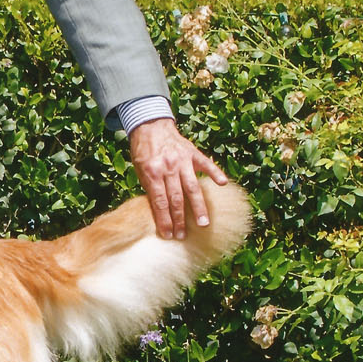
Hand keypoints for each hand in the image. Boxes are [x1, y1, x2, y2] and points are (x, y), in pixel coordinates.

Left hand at [127, 118, 229, 239]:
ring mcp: (183, 160)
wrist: (151, 126)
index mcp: (152, 173)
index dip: (164, 220)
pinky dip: (215, 173)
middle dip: (180, 219)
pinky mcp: (193, 153)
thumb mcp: (139, 170)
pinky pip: (206, 165)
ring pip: (192, 187)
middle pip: (176, 198)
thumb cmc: (143, 152)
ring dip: (199, 207)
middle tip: (184, 235)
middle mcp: (168, 167)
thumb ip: (150, 188)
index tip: (168, 235)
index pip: (159, 202)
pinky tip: (222, 184)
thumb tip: (159, 212)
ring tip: (204, 223)